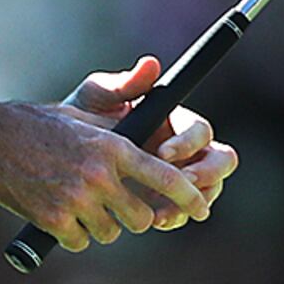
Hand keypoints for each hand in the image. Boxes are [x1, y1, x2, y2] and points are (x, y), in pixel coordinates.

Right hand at [0, 58, 223, 255]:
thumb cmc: (37, 123)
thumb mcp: (84, 114)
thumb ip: (121, 123)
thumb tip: (155, 121)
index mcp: (114, 146)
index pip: (167, 177)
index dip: (190, 196)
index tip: (203, 208)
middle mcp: (100, 175)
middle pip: (141, 217)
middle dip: (135, 217)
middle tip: (121, 209)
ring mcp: (76, 200)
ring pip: (111, 233)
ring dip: (102, 226)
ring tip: (82, 206)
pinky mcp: (53, 220)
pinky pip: (81, 242)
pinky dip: (75, 235)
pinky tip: (61, 216)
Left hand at [66, 56, 238, 231]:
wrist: (62, 156)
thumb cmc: (83, 118)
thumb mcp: (97, 98)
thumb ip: (122, 84)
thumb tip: (150, 64)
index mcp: (175, 122)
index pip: (200, 130)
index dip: (189, 142)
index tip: (163, 154)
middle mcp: (187, 149)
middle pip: (220, 159)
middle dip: (208, 173)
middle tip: (184, 183)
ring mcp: (181, 176)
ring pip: (209, 189)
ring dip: (193, 200)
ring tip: (164, 212)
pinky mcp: (169, 200)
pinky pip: (185, 211)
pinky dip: (176, 216)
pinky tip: (155, 219)